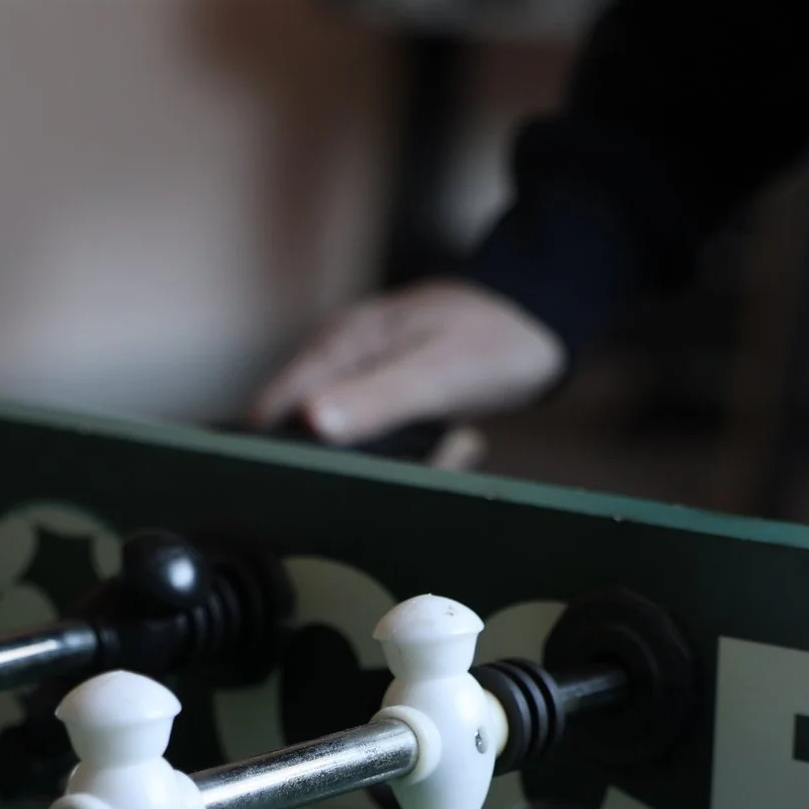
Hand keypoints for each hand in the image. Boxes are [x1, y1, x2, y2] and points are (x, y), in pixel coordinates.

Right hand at [252, 280, 566, 449]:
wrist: (538, 319)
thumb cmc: (493, 337)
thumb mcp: (438, 372)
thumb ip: (378, 398)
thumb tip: (312, 423)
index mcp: (338, 347)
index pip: (270, 410)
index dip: (277, 454)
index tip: (316, 489)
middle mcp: (338, 360)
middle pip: (301, 432)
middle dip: (346, 467)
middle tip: (420, 466)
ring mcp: (360, 377)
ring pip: (342, 442)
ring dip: (389, 464)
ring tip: (453, 446)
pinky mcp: (386, 394)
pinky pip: (377, 439)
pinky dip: (411, 455)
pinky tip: (453, 443)